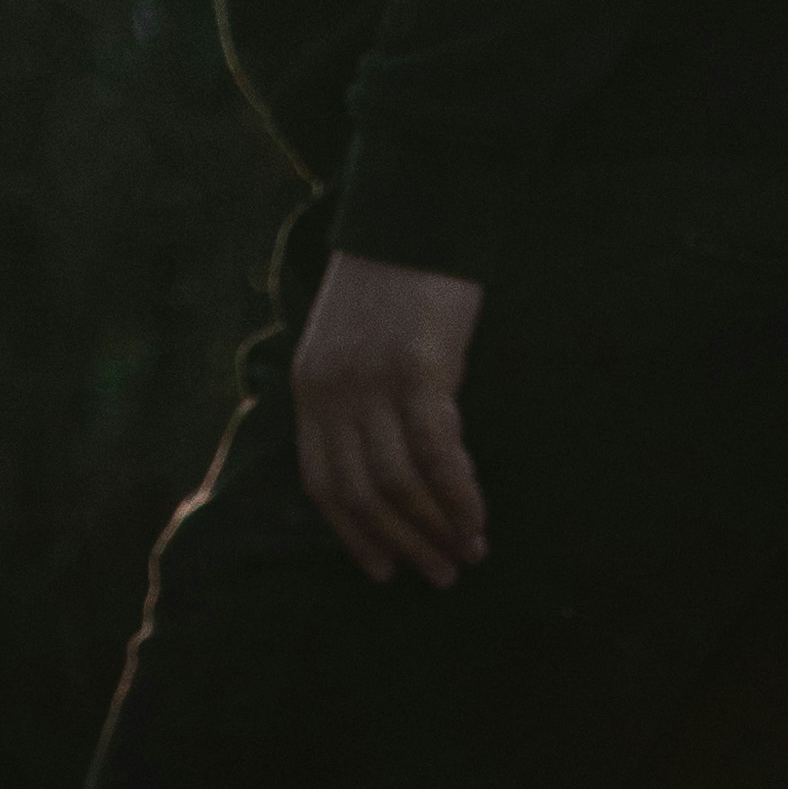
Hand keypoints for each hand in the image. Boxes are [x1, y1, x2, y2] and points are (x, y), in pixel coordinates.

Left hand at [292, 252, 487, 587]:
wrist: (416, 213)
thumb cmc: (395, 280)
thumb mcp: (350, 341)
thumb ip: (354, 398)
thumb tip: (387, 467)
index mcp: (309, 387)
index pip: (322, 483)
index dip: (352, 533)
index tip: (381, 569)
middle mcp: (333, 391)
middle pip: (361, 493)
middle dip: (402, 543)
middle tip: (439, 575)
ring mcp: (373, 382)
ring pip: (399, 483)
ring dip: (436, 528)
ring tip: (468, 554)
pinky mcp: (418, 372)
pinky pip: (438, 455)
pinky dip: (459, 496)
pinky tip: (478, 519)